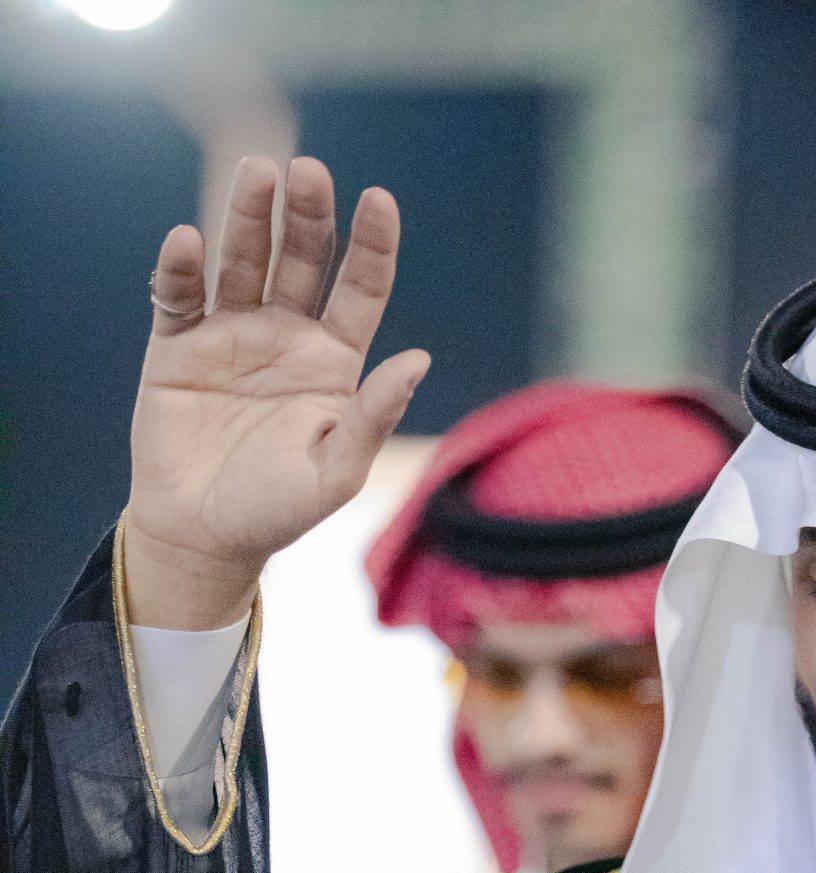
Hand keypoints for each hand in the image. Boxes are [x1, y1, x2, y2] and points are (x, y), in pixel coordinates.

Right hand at [125, 156, 429, 628]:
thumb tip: (419, 359)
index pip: (360, 288)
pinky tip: (186, 242)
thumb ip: (373, 416)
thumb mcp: (336, 472)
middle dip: (307, 213)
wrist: (203, 537)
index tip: (379, 200)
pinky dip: (180, 268)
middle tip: (308, 172)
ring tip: (257, 173)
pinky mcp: (176, 343)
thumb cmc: (276, 511)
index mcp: (334, 360)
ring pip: (242, 259)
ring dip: (248, 216)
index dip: (371, 244)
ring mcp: (230, 333)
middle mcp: (286, 335)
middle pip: (302, 257)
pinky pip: (178, 295)